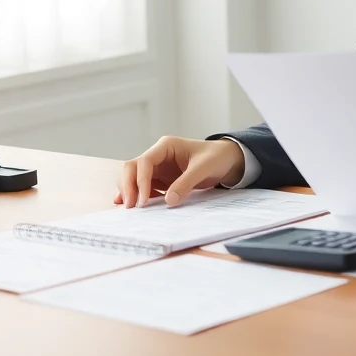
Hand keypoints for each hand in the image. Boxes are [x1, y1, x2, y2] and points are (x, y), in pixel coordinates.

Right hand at [113, 136, 244, 208]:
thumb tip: (168, 201)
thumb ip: (186, 183)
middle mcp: (157, 156)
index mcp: (165, 146)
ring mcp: (157, 168)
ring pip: (134, 178)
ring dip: (129, 191)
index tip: (143, 200)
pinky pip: (143, 187)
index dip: (140, 181)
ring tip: (129, 209)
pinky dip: (137, 196)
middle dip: (128, 186)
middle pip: (132, 168)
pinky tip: (134, 207)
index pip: (144, 162)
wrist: (227, 160)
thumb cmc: (216, 157)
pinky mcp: (160, 180)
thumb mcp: (203, 168)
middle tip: (130, 207)